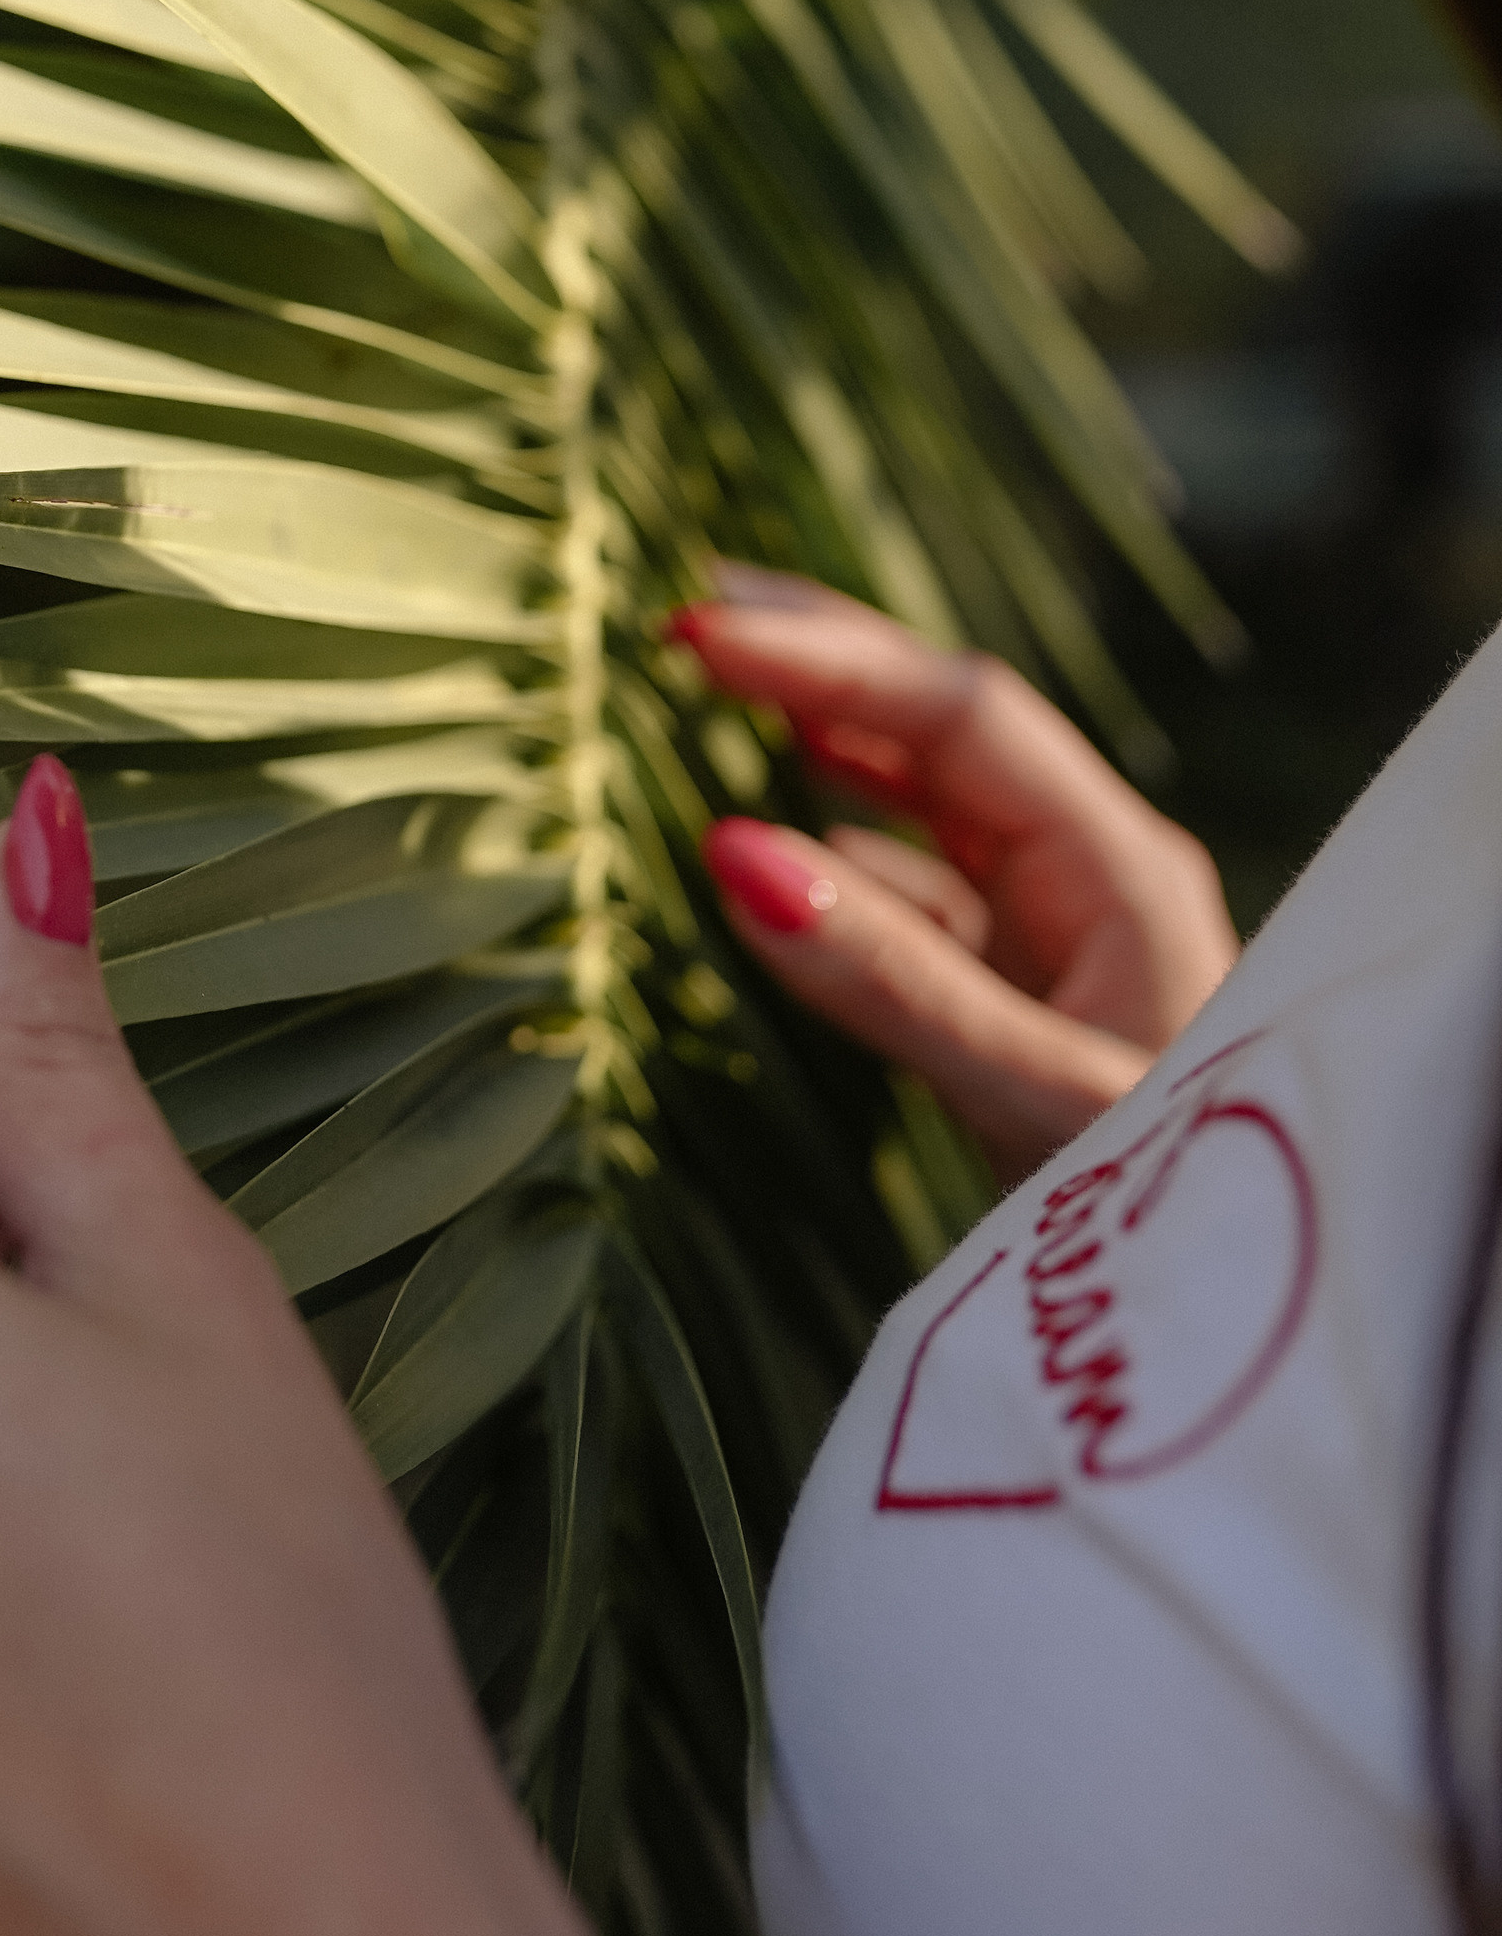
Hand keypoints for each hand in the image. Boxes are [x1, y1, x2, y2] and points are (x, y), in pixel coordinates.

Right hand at [669, 574, 1237, 1177]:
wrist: (1242, 1322)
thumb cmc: (1171, 1208)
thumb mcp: (1031, 1092)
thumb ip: (888, 979)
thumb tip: (732, 854)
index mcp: (1120, 868)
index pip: (960, 716)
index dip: (831, 659)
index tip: (700, 632)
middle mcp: (1090, 881)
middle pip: (941, 737)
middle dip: (823, 666)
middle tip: (692, 614)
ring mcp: (1054, 943)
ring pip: (920, 816)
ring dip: (819, 753)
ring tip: (714, 697)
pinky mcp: (1016, 1009)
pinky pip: (910, 907)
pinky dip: (829, 869)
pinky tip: (765, 860)